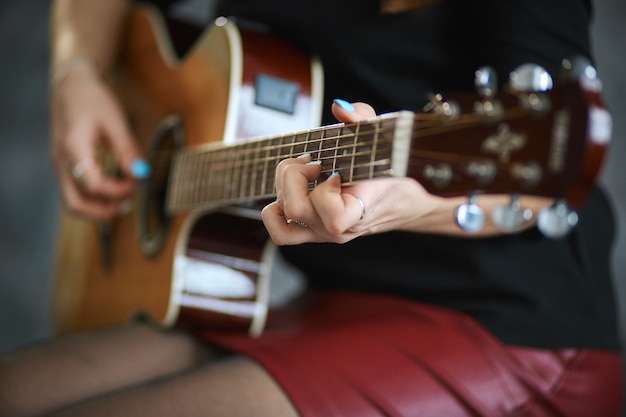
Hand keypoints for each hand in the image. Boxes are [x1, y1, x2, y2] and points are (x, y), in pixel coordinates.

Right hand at [50, 60, 147, 220]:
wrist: (70, 86)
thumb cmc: (93, 99)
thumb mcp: (116, 121)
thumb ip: (127, 150)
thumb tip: (141, 175)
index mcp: (74, 148)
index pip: (94, 185)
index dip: (118, 190)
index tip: (137, 182)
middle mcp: (61, 160)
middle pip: (74, 203)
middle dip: (102, 212)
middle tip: (126, 206)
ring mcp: (59, 165)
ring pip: (71, 202)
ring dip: (95, 210)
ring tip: (121, 204)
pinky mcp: (63, 166)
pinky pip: (73, 192)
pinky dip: (91, 200)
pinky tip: (111, 195)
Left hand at [261, 100, 440, 244]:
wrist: (399, 202)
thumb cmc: (390, 172)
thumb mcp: (382, 138)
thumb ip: (362, 119)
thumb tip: (339, 107)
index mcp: (360, 210)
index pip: (334, 219)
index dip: (325, 193)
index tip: (335, 173)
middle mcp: (338, 228)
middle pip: (296, 209)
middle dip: (295, 176)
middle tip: (313, 162)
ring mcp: (322, 233)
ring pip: (284, 215)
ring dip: (284, 185)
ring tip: (303, 171)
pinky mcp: (310, 232)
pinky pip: (280, 231)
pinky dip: (274, 211)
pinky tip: (289, 190)